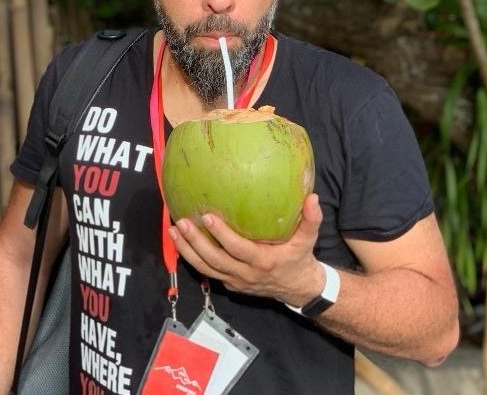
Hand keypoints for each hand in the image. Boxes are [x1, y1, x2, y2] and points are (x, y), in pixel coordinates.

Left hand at [168, 193, 325, 306]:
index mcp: (263, 261)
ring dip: (187, 251)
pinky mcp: (230, 284)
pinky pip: (208, 272)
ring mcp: (236, 281)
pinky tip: (180, 243)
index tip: (207, 217)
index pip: (237, 248)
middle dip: (195, 242)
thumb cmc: (300, 258)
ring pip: (206, 269)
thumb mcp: (309, 240)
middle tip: (180, 222)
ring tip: (173, 231)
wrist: (298, 289)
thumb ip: (312, 219)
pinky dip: (192, 259)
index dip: (221, 234)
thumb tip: (313, 198)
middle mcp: (245, 274)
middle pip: (214, 260)